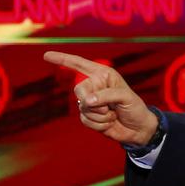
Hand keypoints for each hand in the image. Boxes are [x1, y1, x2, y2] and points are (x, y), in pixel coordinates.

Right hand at [43, 52, 158, 146]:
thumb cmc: (135, 108)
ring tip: (113, 115)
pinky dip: (98, 124)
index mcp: (103, 74)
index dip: (62, 59)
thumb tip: (86, 101)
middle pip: (79, 90)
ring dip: (100, 115)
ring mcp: (91, 102)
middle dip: (92, 101)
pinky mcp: (89, 117)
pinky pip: (85, 120)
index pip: (79, 64)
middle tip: (108, 107)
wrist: (137, 129)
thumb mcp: (125, 97)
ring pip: (83, 108)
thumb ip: (106, 96)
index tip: (46, 56)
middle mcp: (95, 86)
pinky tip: (109, 123)